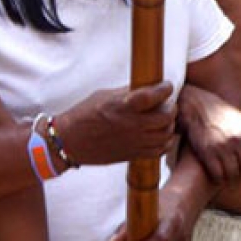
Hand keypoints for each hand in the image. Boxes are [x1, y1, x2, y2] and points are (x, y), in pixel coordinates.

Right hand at [58, 83, 177, 167]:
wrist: (69, 141)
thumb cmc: (84, 114)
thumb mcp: (105, 96)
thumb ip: (129, 92)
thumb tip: (150, 85)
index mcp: (122, 106)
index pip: (153, 95)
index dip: (165, 88)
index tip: (166, 86)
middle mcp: (131, 125)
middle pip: (167, 116)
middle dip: (171, 108)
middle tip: (166, 104)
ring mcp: (134, 142)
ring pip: (166, 134)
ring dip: (169, 125)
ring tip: (163, 120)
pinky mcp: (133, 155)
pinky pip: (160, 150)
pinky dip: (165, 142)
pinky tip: (160, 135)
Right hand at [177, 85, 240, 193]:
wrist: (201, 108)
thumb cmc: (228, 119)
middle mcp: (239, 140)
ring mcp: (222, 146)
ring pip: (233, 175)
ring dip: (235, 185)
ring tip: (235, 187)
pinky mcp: (207, 152)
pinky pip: (217, 174)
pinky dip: (220, 181)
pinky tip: (222, 182)